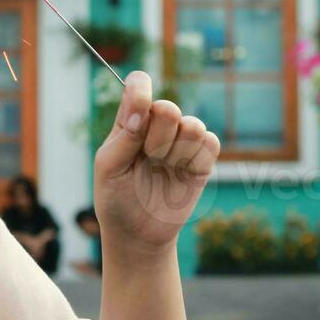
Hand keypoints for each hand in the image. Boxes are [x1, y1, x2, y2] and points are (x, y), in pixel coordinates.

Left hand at [93, 71, 219, 259]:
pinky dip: (197, 160)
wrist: (137, 234)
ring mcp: (181, 142)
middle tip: (148, 158)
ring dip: (177, 151)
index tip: (139, 111)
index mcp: (129, 120)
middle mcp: (156, 126)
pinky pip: (211, 143)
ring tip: (163, 168)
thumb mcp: (108, 167)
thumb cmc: (115, 198)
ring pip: (194, 126)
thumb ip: (125, 136)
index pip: (138, 86)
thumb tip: (141, 110)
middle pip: (169, 108)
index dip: (141, 90)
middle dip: (158, 137)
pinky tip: (182, 175)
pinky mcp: (201, 161)